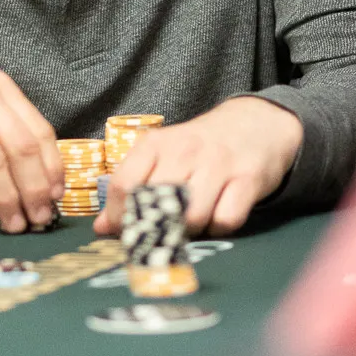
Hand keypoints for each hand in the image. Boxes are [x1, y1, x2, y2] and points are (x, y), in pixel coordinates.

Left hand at [94, 96, 302, 237]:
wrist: (254, 123)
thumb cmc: (198, 147)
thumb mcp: (160, 156)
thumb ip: (131, 187)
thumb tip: (101, 228)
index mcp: (155, 144)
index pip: (123, 184)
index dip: (119, 216)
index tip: (123, 231)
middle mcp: (185, 151)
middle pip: (157, 204)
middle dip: (156, 227)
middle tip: (161, 231)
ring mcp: (218, 164)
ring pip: (192, 217)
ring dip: (190, 231)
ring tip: (191, 223)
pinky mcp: (248, 179)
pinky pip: (226, 220)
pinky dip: (220, 227)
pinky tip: (217, 217)